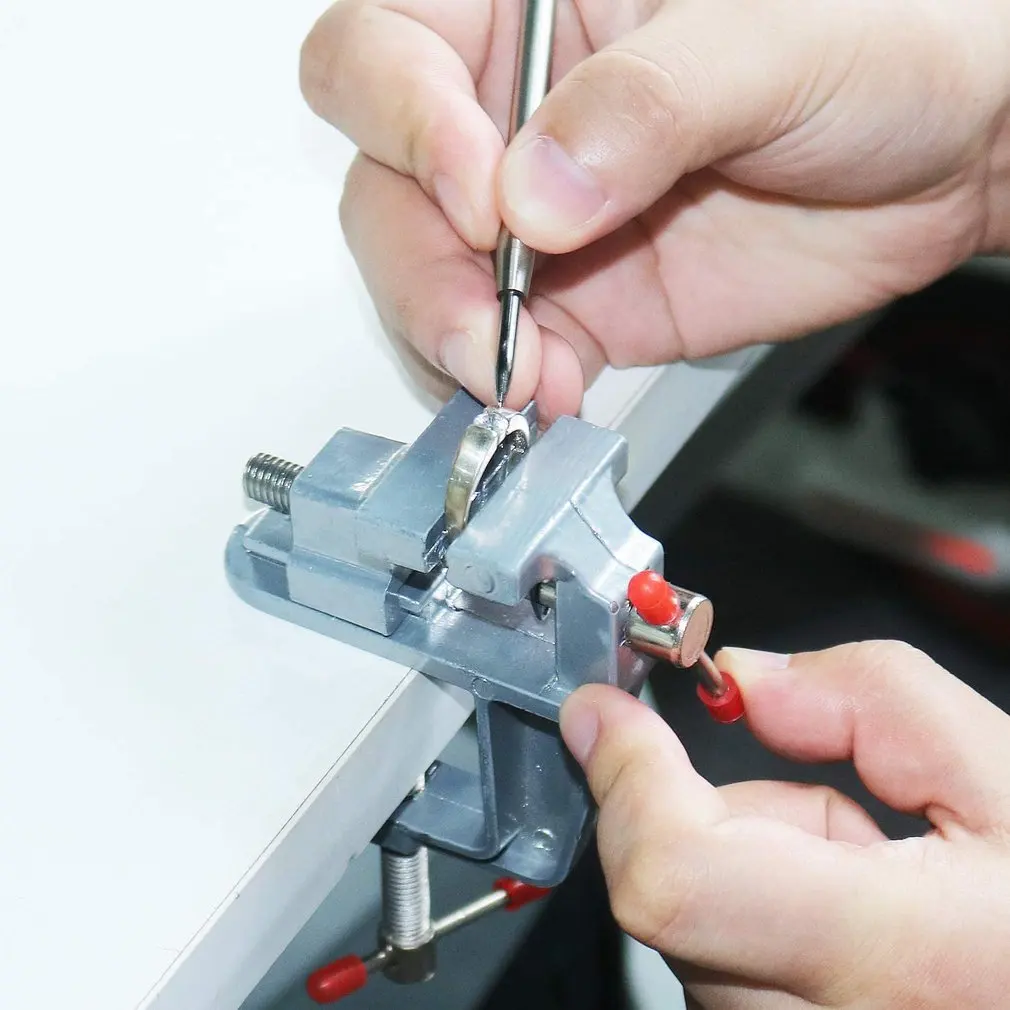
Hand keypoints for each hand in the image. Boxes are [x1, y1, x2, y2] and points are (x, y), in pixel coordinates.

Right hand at [301, 0, 1009, 419]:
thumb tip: (534, 196)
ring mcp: (535, 222)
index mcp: (527, 9)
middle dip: (419, 267)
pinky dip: (509, 385)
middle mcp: (508, 119)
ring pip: (424, 282)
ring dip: (453, 340)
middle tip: (486, 326)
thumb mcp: (767, 43)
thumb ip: (645, 107)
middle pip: (383, 189)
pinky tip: (548, 395)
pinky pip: (502, 352)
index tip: (483, 194)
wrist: (944, 153)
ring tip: (524, 377)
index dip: (403, 124)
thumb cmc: (876, 44)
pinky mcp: (574, 304)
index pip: (382, 54)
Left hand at [559, 642, 1009, 1007]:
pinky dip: (751, 921)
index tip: (607, 711)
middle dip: (719, 812)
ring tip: (870, 878)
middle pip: (671, 895)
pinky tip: (849, 928)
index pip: (674, 873)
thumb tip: (746, 679)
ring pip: (689, 931)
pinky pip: (717, 971)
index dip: (627, 774)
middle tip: (835, 809)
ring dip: (744, 869)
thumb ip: (870, 697)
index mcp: (900, 959)